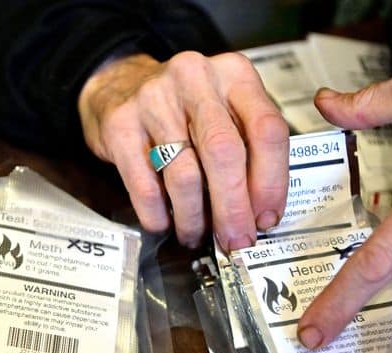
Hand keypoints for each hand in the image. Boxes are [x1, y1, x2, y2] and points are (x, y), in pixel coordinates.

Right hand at [78, 51, 288, 249]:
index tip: (266, 217)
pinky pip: (145, 185)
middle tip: (235, 238)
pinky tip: (164, 222)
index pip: (266, 130)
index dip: (271, 182)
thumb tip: (258, 213)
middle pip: (224, 153)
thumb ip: (248, 149)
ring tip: (196, 234)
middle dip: (233, 208)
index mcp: (234, 75)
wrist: (120, 85)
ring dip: (194, 217)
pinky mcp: (120, 125)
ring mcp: (153, 100)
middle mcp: (195, 79)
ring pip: (184, 174)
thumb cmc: (182, 107)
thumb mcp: (225, 110)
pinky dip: (158, 214)